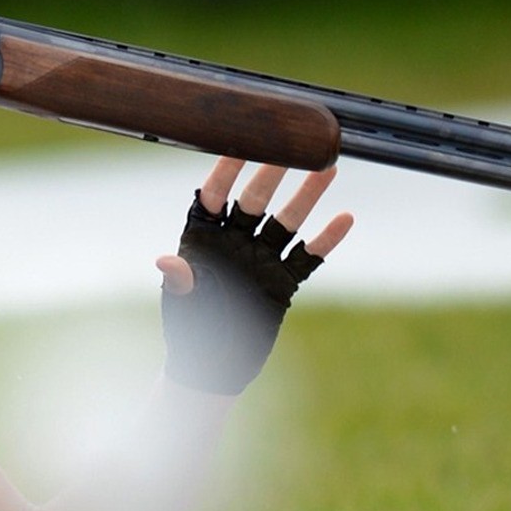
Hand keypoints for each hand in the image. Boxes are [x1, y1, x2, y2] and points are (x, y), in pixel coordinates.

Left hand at [156, 159, 352, 394]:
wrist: (212, 367)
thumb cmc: (187, 330)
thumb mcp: (182, 303)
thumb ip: (181, 279)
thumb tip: (166, 259)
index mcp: (203, 239)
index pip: (213, 196)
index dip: (225, 170)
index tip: (240, 142)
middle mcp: (234, 242)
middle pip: (255, 200)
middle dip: (272, 173)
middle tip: (293, 145)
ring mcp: (261, 259)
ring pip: (286, 221)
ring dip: (306, 197)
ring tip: (328, 169)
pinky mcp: (282, 282)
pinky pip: (308, 257)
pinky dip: (326, 240)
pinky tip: (344, 218)